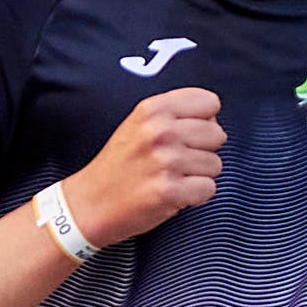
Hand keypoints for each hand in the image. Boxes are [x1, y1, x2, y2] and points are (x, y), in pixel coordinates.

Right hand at [61, 88, 224, 247]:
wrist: (88, 204)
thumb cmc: (118, 166)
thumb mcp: (138, 124)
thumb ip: (173, 115)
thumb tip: (214, 122)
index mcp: (153, 109)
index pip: (210, 103)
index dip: (203, 121)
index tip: (186, 136)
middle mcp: (160, 131)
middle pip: (217, 134)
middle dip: (203, 150)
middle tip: (177, 162)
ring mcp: (165, 161)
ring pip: (215, 164)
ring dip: (198, 175)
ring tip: (171, 178)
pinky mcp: (169, 191)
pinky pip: (208, 189)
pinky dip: (195, 196)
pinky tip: (173, 194)